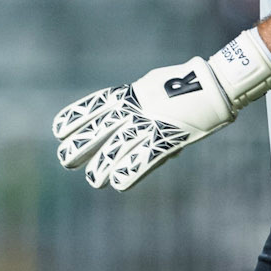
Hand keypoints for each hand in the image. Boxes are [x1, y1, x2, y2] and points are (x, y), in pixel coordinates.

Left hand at [52, 30, 270, 191]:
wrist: (212, 87)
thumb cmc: (181, 87)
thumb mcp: (149, 90)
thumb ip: (133, 103)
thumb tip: (117, 113)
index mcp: (127, 96)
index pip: (93, 108)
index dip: (74, 120)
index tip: (59, 132)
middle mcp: (133, 111)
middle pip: (98, 131)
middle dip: (80, 147)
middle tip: (67, 160)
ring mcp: (148, 126)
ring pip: (115, 149)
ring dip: (101, 166)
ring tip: (93, 178)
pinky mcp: (165, 140)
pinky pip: (142, 160)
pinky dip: (128, 173)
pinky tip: (116, 183)